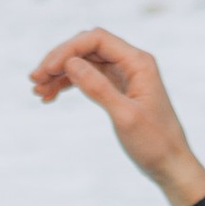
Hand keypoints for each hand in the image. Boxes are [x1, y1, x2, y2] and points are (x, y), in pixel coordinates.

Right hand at [30, 26, 204, 205]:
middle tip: (34, 80)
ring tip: (38, 92)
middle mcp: (132, 63)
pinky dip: (69, 84)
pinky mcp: (118, 89)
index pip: (97, 39)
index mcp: (139, 62)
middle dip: (60, 60)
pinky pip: (89, 78)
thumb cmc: (154, 143)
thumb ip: (98, 88)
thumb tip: (70, 63)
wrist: (171, 166)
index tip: (46, 70)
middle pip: (87, 47)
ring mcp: (124, 76)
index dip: (68, 50)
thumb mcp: (124, 116)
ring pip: (85, 63)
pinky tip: (50, 97)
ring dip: (60, 74)